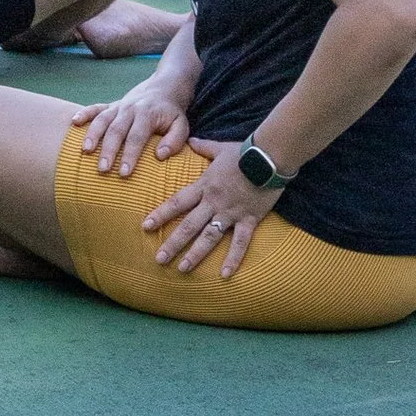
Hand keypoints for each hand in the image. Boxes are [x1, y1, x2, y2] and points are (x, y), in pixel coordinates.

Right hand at [70, 81, 191, 177]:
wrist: (165, 86)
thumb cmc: (172, 112)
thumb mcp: (182, 125)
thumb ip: (175, 140)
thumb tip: (160, 155)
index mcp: (147, 114)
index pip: (137, 137)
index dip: (130, 155)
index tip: (125, 172)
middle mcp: (130, 109)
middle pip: (116, 130)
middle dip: (108, 150)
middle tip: (103, 169)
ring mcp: (118, 106)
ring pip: (102, 120)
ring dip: (93, 135)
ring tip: (85, 151)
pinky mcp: (111, 105)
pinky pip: (95, 107)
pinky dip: (84, 114)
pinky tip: (74, 122)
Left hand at [140, 137, 281, 279]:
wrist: (270, 156)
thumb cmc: (245, 151)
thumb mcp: (219, 148)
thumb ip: (203, 147)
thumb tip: (191, 140)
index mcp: (204, 186)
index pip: (177, 203)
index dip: (160, 214)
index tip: (145, 226)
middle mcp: (213, 202)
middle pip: (189, 225)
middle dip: (172, 243)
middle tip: (159, 259)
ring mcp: (231, 213)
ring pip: (209, 237)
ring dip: (195, 254)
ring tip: (182, 269)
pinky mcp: (250, 219)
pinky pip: (240, 242)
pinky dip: (233, 259)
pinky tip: (225, 275)